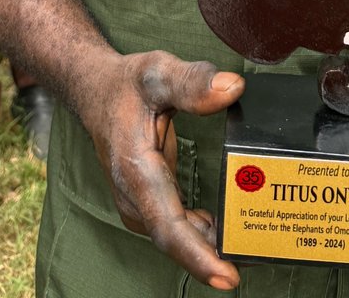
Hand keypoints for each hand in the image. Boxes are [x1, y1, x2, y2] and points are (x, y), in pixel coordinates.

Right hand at [78, 50, 243, 290]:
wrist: (95, 90)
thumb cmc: (125, 84)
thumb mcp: (156, 73)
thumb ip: (192, 82)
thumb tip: (231, 89)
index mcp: (135, 170)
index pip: (168, 225)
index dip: (198, 256)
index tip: (228, 276)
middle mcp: (135, 194)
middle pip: (175, 237)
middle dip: (211, 257)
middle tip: (253, 261)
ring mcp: (139, 200)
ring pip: (175, 233)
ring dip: (208, 246)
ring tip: (248, 246)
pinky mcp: (148, 197)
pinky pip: (175, 223)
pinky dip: (200, 232)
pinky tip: (224, 229)